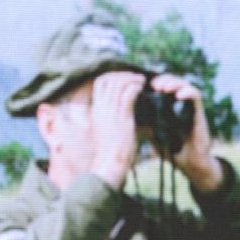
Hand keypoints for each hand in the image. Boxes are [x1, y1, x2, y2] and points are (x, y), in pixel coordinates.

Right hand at [88, 71, 143, 189]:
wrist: (110, 165)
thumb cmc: (112, 152)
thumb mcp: (109, 131)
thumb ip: (115, 118)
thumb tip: (128, 112)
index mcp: (96, 110)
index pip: (100, 83)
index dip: (113, 76)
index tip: (126, 80)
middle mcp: (101, 108)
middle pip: (108, 78)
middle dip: (124, 74)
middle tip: (137, 78)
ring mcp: (110, 111)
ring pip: (119, 82)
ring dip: (132, 79)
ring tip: (142, 81)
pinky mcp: (121, 116)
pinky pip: (128, 93)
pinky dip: (136, 87)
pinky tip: (143, 89)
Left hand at [149, 74, 222, 191]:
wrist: (189, 163)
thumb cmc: (172, 149)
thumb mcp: (154, 133)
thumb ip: (146, 123)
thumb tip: (129, 114)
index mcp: (168, 107)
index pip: (163, 87)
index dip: (155, 83)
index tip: (145, 86)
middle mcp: (180, 104)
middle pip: (173, 83)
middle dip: (164, 80)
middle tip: (154, 84)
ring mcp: (190, 107)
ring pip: (184, 85)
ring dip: (175, 83)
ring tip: (164, 87)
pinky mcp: (199, 113)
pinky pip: (196, 96)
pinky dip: (188, 92)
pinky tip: (178, 96)